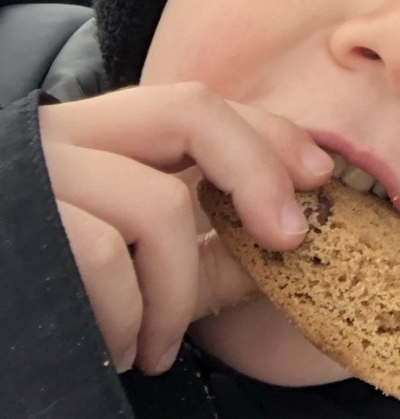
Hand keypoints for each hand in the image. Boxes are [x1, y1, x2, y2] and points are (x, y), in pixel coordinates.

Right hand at [39, 82, 334, 375]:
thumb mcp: (132, 265)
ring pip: (159, 203)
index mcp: (95, 136)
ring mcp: (40, 174)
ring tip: (159, 346)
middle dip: (257, 168)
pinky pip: (108, 258)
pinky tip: (121, 347)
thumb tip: (288, 242)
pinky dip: (131, 316)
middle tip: (292, 238)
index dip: (266, 133)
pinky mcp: (25, 222)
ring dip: (179, 291)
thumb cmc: (49, 293)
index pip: (196, 103)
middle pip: (189, 111)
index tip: (318, 174)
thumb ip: (203, 248)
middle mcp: (65, 136)